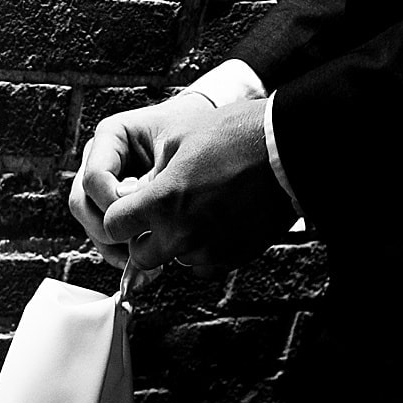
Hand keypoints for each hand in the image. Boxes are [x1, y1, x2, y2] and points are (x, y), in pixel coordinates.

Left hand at [71, 93, 296, 272]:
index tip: (127, 210)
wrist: (289, 151)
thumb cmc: (238, 136)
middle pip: (140, 256)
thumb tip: (132, 194)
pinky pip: (203, 266)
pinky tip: (215, 224)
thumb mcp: (178, 139)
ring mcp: (208, 250)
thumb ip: (148, 174)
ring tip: (195, 212)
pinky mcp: (231, 258)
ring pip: (173, 260)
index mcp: (161, 202)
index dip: (118, 216)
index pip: (113, 227)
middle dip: (142, 238)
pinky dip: (203, 250)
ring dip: (175, 243)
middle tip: (157, 217)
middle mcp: (181, 234)